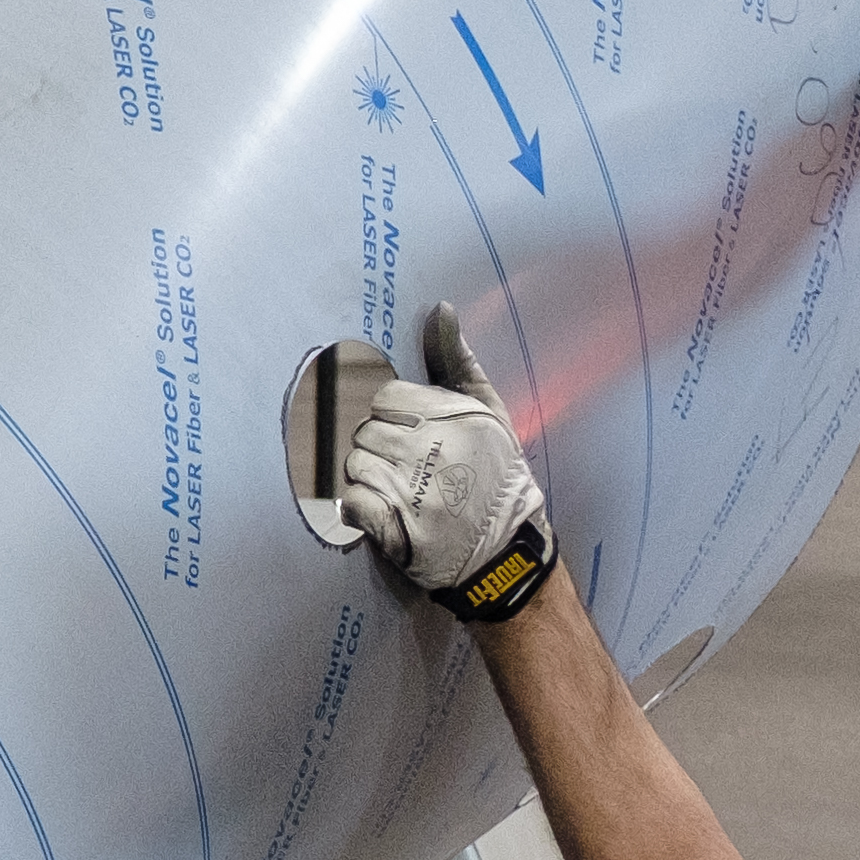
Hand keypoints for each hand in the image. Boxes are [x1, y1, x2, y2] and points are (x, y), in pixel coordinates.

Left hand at [342, 306, 557, 624]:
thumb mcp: (488, 412)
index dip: (391, 417)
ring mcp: (414, 493)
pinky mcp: (399, 530)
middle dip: (378, 448)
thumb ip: (458, 361)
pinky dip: (361, 510)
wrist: (507, 549)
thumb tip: (441, 310)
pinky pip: (352, 502)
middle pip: (364, 431)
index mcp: (451, 419)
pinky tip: (387, 513)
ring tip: (401, 490)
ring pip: (354, 465)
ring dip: (368, 478)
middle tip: (406, 467)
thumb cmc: (495, 475)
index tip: (408, 434)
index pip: (384, 398)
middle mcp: (432, 452)